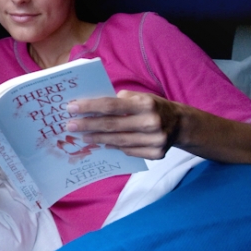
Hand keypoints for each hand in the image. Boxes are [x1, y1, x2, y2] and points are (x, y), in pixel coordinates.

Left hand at [65, 91, 181, 159]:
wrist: (180, 124)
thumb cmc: (153, 107)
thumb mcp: (141, 96)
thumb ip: (120, 100)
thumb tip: (92, 106)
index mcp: (146, 104)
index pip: (111, 105)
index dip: (89, 107)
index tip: (71, 108)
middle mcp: (151, 122)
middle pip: (112, 125)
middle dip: (88, 125)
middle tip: (70, 126)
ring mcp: (155, 140)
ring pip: (118, 141)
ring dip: (97, 139)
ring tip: (83, 137)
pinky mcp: (156, 154)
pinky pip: (129, 151)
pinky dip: (114, 147)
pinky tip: (103, 145)